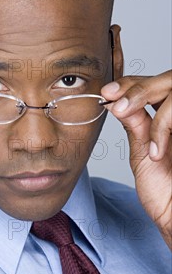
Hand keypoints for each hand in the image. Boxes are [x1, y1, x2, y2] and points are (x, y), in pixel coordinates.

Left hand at [101, 71, 171, 248]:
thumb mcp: (143, 154)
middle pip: (166, 80)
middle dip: (137, 86)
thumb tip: (115, 101)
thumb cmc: (164, 193)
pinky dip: (162, 127)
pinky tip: (155, 150)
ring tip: (126, 113)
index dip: (131, 84)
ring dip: (145, 96)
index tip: (108, 93)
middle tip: (113, 98)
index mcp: (169, 121)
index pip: (152, 86)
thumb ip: (135, 125)